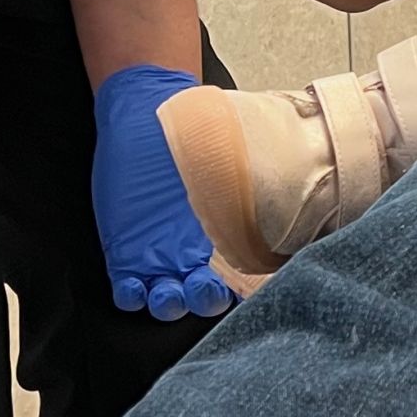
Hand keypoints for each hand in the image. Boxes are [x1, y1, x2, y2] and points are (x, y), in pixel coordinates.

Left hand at [91, 65, 235, 319]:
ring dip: (170, 304)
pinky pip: (128, 290)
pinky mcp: (124, 252)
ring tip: (169, 290)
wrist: (149, 111)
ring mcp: (158, 254)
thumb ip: (254, 173)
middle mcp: (194, 249)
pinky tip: (135, 286)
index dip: (244, 289)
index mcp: (224, 232)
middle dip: (207, 300)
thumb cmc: (193, 129)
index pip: (242, 276)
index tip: (245, 288)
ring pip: (169, 301)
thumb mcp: (230, 154)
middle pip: (206, 297)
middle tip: (206, 286)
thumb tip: (293, 171)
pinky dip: (132, 296)